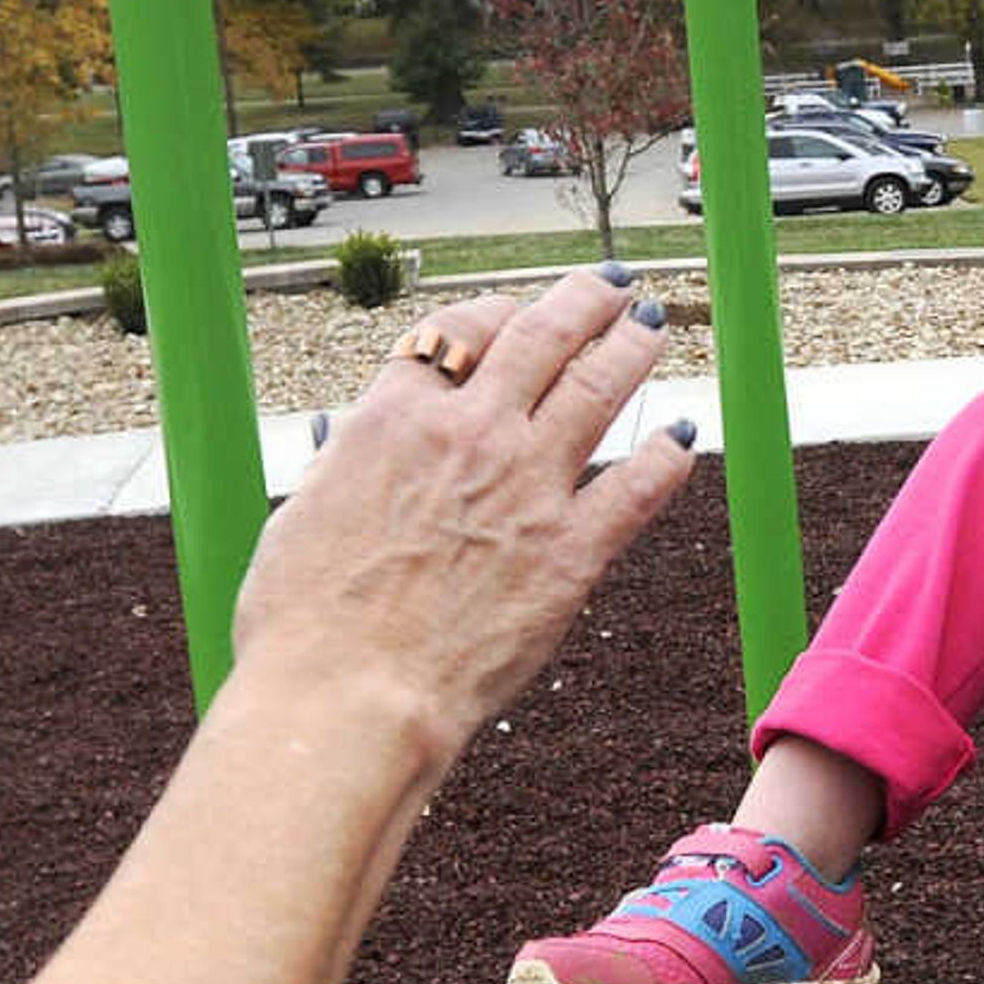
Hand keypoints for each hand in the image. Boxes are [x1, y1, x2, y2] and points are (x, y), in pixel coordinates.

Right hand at [230, 269, 692, 760]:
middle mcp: (470, 433)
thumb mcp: (299, 516)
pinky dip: (668, 456)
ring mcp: (527, 489)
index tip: (513, 313)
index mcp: (395, 417)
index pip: (460, 330)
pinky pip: (639, 487)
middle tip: (613, 283)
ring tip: (652, 326)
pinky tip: (683, 437)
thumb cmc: (301, 623)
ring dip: (633, 347)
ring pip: (599, 388)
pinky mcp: (572, 554)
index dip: (495, 311)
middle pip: (542, 336)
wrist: (349, 700)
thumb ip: (338, 466)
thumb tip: (343, 437)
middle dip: (585, 299)